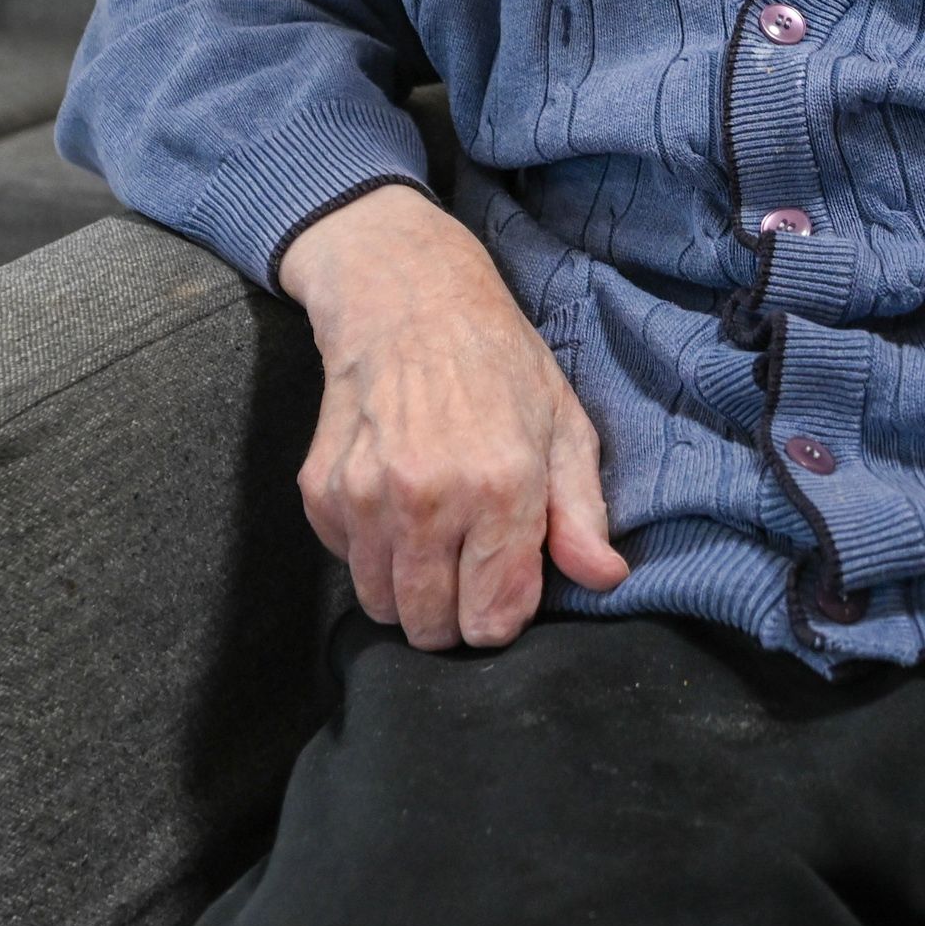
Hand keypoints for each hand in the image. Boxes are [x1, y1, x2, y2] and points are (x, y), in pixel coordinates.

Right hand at [279, 184, 629, 651]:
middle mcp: (428, 499)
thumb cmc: (497, 361)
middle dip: (454, 616)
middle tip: (466, 571)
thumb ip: (582, 512)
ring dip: (407, 591)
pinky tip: (394, 508)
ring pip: (382, 606)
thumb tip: (604, 578)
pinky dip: (369, 553)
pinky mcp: (321, 490)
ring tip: (431, 542)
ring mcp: (365, 496)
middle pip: (431, 627)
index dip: (503, 618)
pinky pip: (345, 563)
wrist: (406, 298)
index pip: (492, 619)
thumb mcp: (563, 424)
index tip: (505, 590)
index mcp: (500, 487)